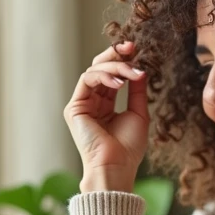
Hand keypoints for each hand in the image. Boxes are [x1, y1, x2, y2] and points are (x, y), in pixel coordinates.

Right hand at [64, 40, 147, 192]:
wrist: (117, 167)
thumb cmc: (128, 148)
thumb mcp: (138, 113)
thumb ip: (137, 90)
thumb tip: (140, 68)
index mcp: (105, 105)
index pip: (112, 75)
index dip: (123, 60)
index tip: (137, 50)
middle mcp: (92, 102)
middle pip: (100, 68)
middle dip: (115, 55)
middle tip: (131, 47)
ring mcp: (82, 104)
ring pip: (94, 71)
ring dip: (115, 67)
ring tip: (132, 73)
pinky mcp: (74, 108)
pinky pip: (86, 80)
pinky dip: (104, 76)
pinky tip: (119, 83)